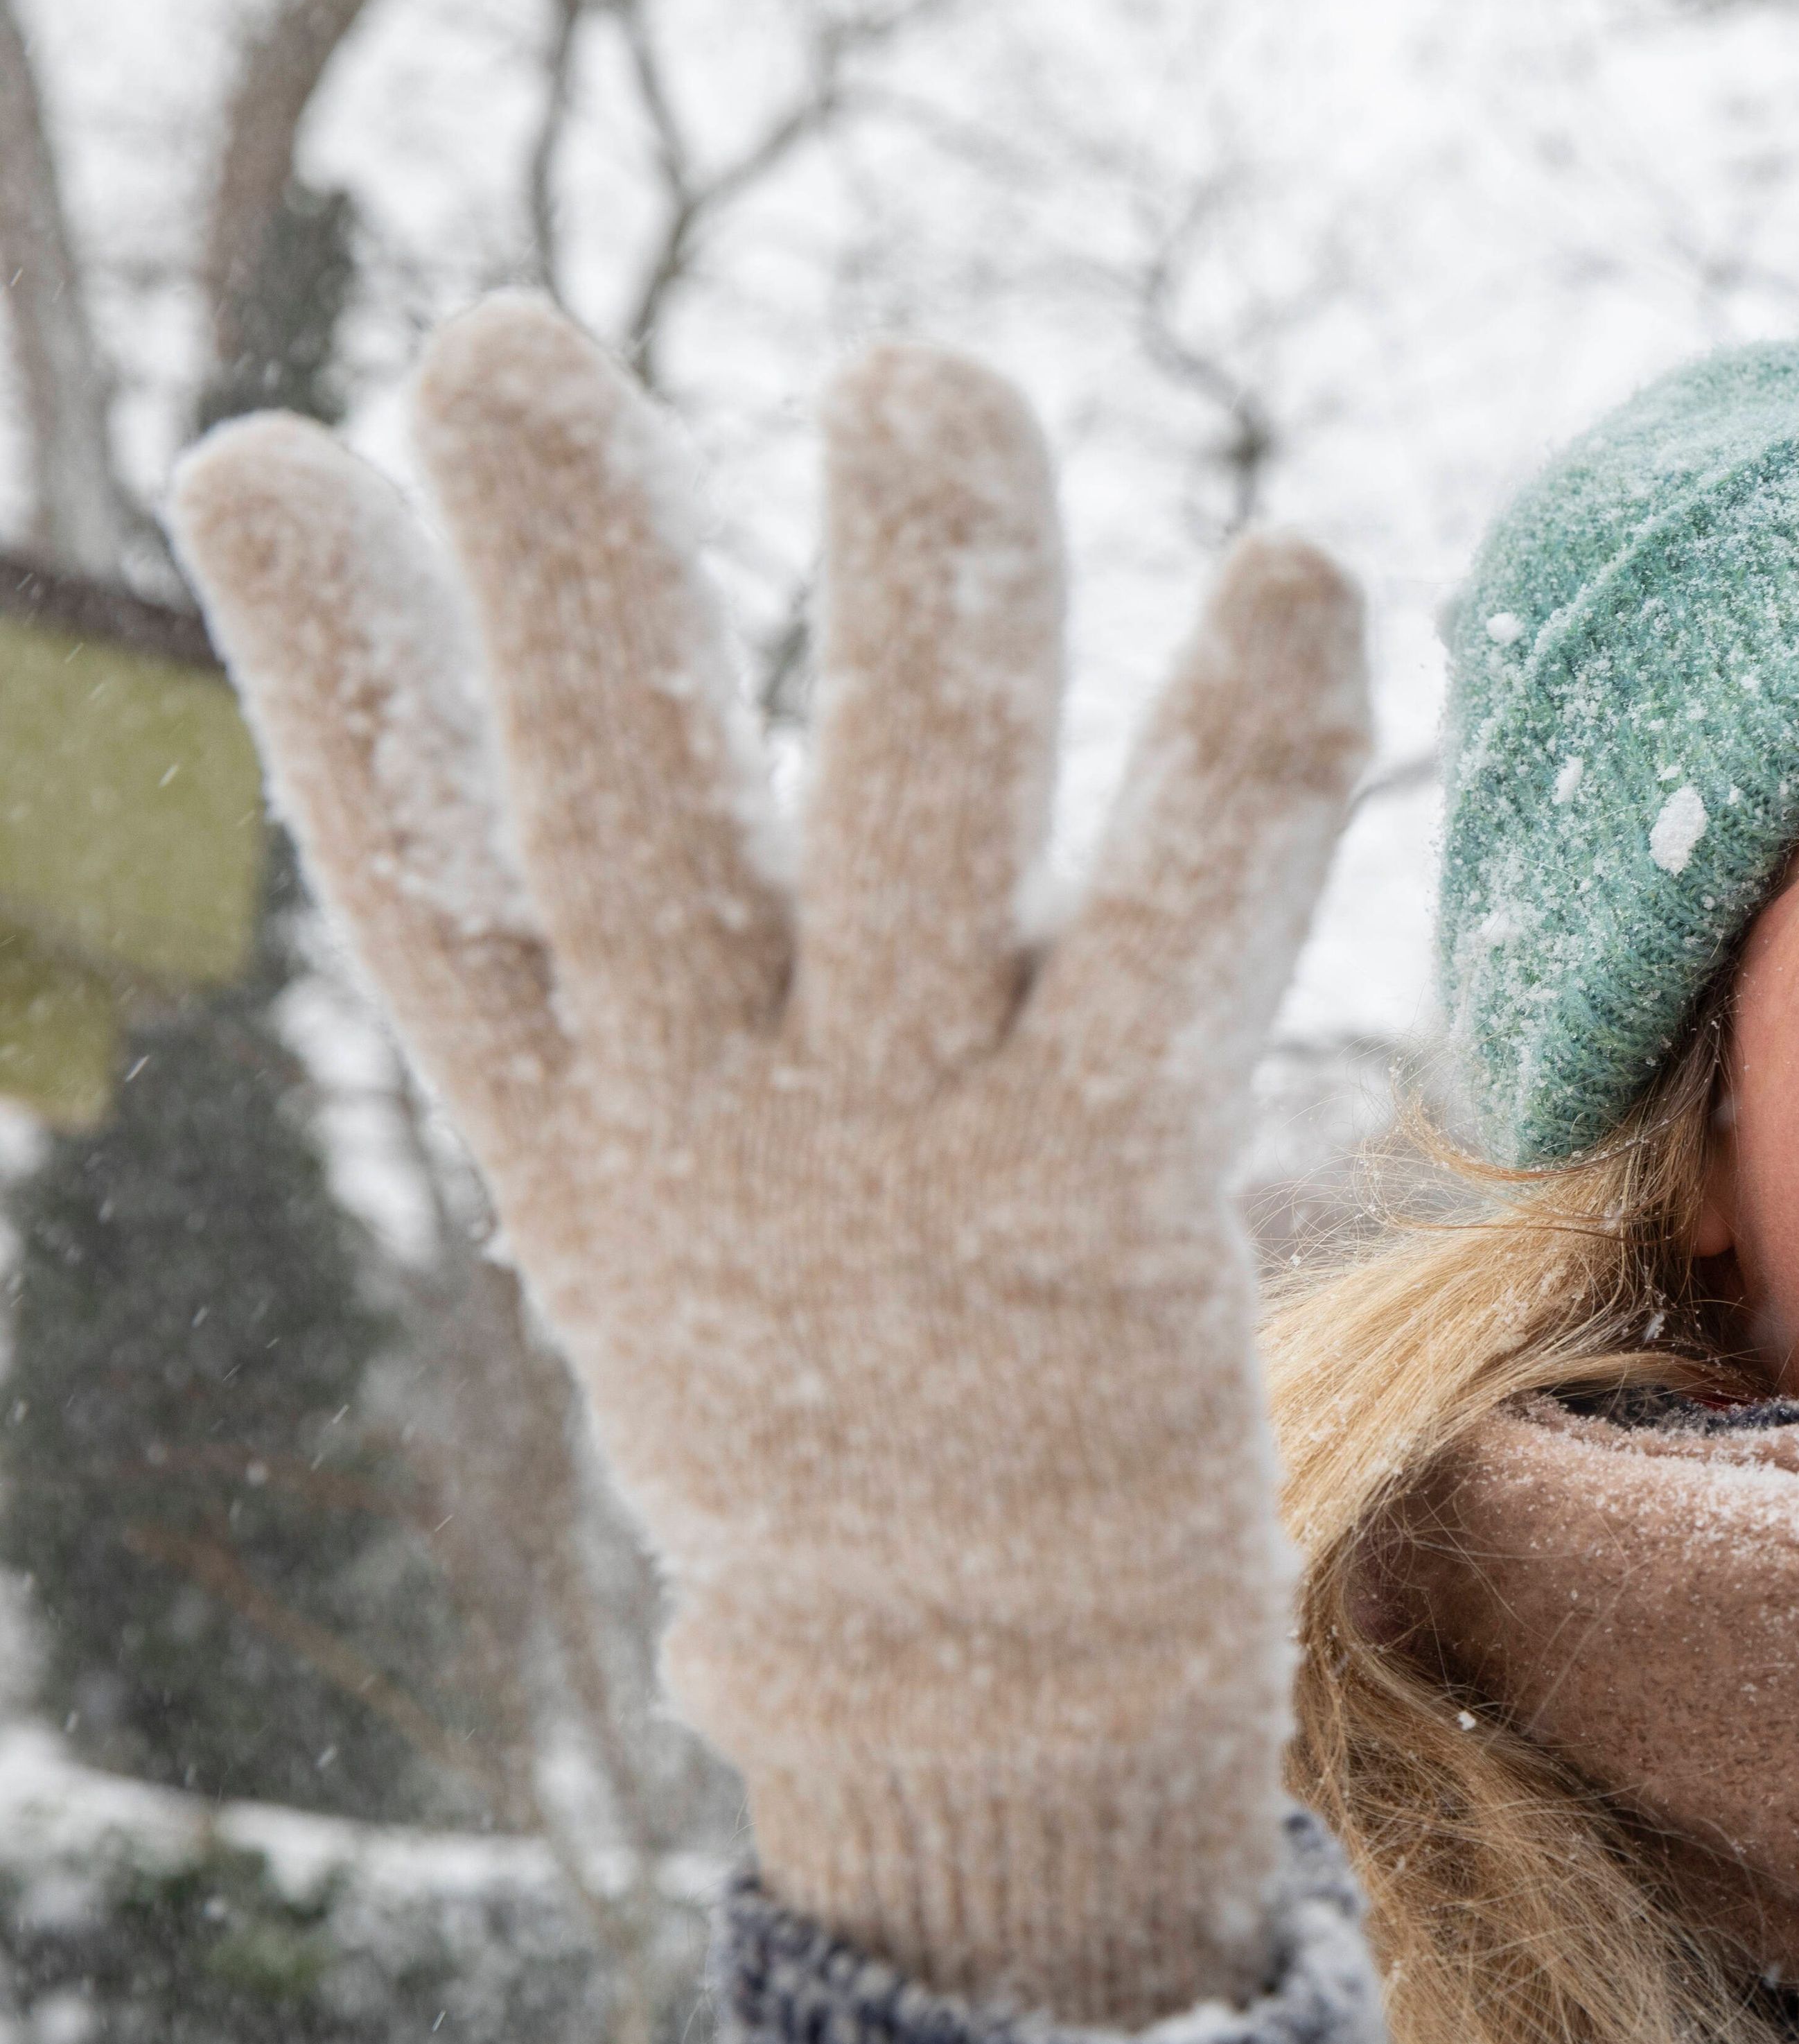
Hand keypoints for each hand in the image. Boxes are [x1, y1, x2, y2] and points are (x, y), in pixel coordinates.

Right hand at [169, 299, 1368, 2021]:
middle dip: (570, 584)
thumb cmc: (824, 1389)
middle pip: (609, 820)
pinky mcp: (1115, 1194)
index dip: (331, 674)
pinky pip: (1172, 942)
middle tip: (509, 341)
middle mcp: (721, 1120)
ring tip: (918, 378)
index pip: (416, 877)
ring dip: (911, 604)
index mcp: (589, 1120)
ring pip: (895, 837)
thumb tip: (486, 786)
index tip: (260, 452)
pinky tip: (1293, 563)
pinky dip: (1234, 764)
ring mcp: (913, 1158)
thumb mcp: (639, 1198)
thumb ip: (572, 986)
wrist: (979, 1702)